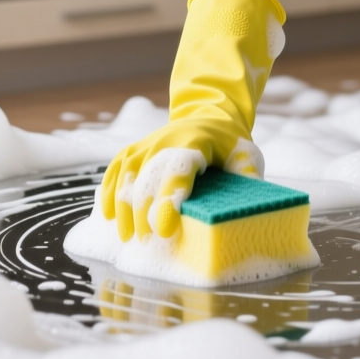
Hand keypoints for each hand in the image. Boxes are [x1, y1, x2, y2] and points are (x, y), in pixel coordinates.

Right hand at [99, 0, 285, 241]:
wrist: (208, 115)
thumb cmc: (228, 143)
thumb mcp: (245, 155)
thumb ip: (247, 178)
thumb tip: (250, 208)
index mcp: (195, 141)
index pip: (179, 171)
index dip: (169, 199)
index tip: (163, 228)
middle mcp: (164, 140)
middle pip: (147, 179)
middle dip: (144, 214)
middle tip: (148, 243)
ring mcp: (145, 144)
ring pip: (126, 177)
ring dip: (124, 209)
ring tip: (128, 237)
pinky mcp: (132, 150)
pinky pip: (113, 171)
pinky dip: (109, 193)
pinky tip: (110, 216)